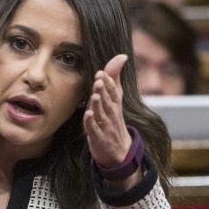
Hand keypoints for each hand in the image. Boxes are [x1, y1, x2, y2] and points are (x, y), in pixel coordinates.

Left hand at [83, 54, 132, 170]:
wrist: (118, 152)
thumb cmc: (113, 121)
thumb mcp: (115, 100)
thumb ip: (114, 78)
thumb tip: (121, 56)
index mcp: (115, 105)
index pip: (114, 92)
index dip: (108, 83)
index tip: (101, 73)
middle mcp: (112, 115)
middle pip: (108, 102)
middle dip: (104, 91)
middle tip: (99, 80)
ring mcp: (106, 127)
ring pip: (102, 115)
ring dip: (98, 105)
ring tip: (94, 95)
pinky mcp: (99, 139)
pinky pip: (95, 130)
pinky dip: (91, 123)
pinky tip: (87, 115)